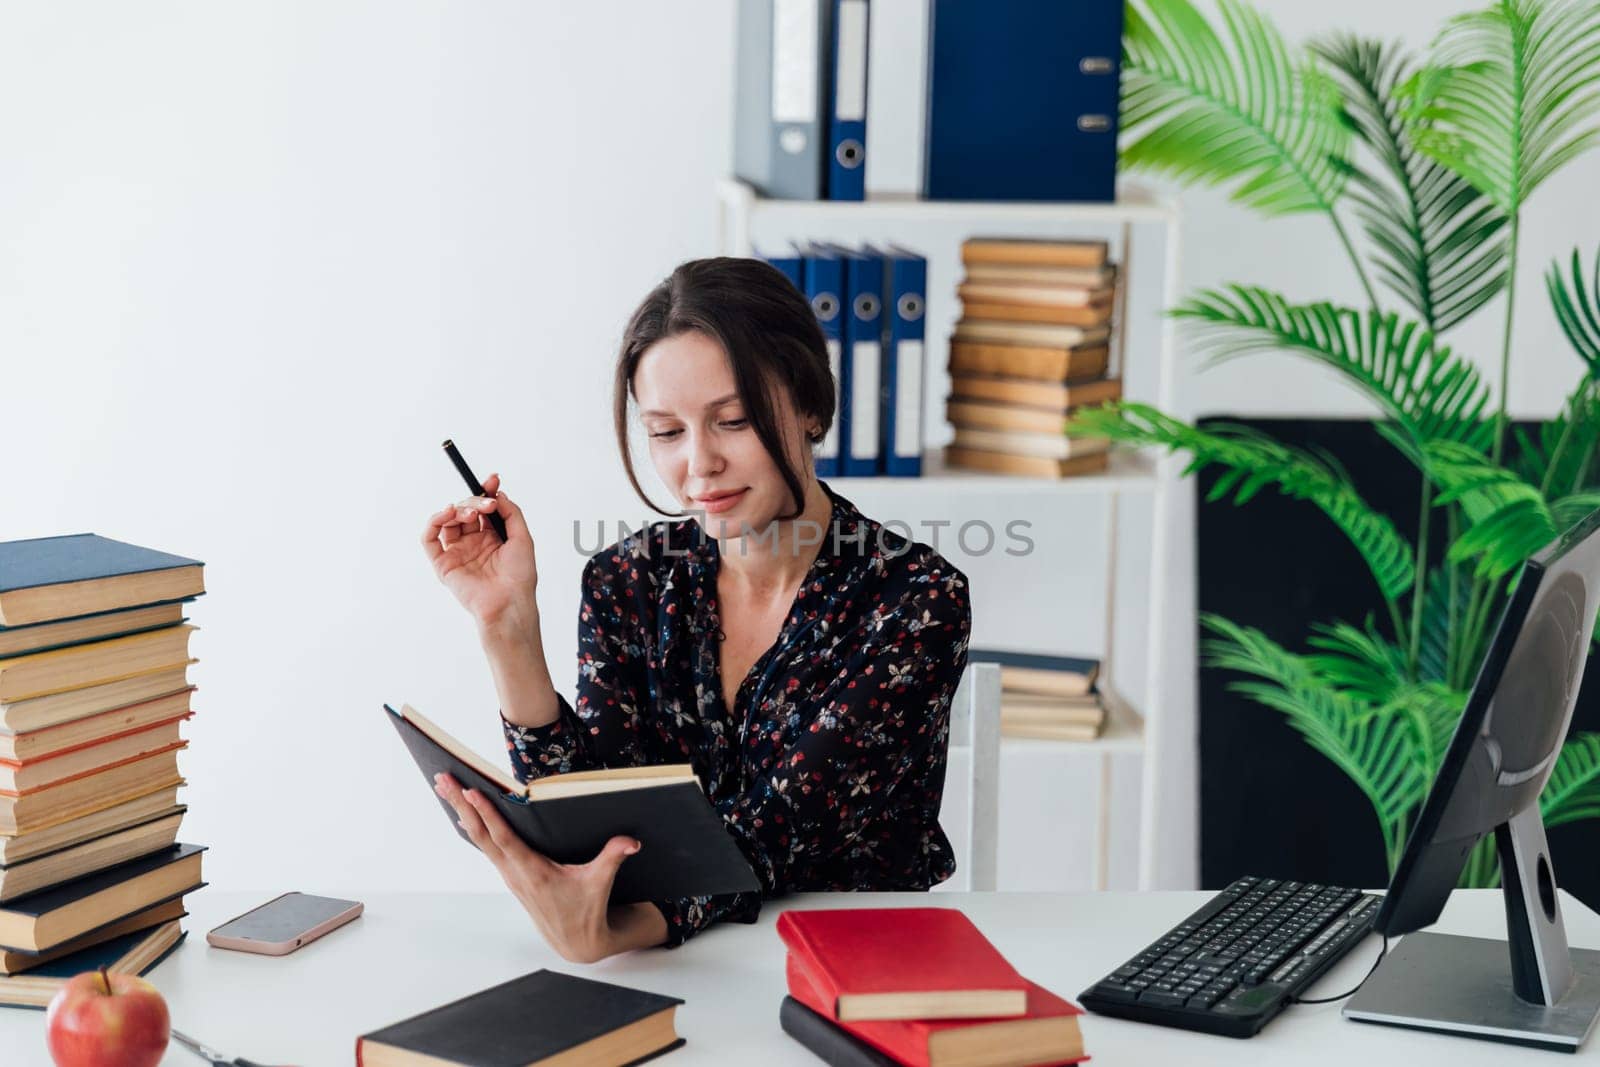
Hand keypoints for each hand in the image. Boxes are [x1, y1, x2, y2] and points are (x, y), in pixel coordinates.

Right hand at [421, 473, 538, 630]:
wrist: (509, 602)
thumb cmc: (519, 576)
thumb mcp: (522, 537)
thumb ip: (511, 512)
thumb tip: (497, 493)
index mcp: (492, 538)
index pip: (483, 509)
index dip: (485, 492)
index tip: (493, 479)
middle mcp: (473, 543)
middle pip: (465, 511)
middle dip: (475, 501)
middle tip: (487, 504)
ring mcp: (457, 552)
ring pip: (447, 520)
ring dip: (457, 509)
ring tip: (472, 513)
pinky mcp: (443, 564)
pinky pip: (429, 538)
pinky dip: (434, 521)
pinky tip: (448, 513)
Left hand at [432, 773, 665, 962]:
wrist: (575, 943)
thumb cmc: (586, 912)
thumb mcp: (600, 884)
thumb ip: (613, 858)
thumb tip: (631, 841)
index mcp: (533, 873)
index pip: (504, 838)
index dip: (487, 815)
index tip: (472, 792)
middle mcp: (514, 872)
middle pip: (480, 834)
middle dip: (461, 805)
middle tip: (444, 779)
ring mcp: (509, 874)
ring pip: (478, 838)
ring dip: (461, 812)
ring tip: (445, 787)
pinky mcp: (510, 874)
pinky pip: (485, 845)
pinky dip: (473, 825)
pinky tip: (464, 812)